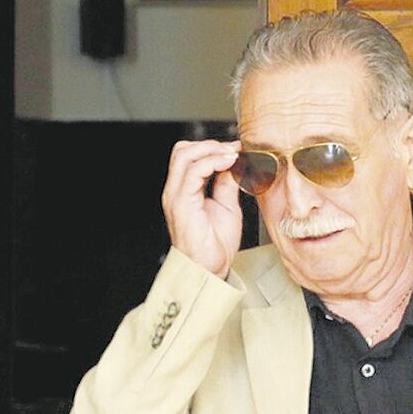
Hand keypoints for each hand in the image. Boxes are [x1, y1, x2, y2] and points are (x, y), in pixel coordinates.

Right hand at [161, 140, 242, 278]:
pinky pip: (192, 173)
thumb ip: (227, 184)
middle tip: (233, 149)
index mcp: (184, 190)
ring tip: (232, 155)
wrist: (210, 269)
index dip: (213, 147)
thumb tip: (234, 164)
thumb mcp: (227, 206)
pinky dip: (212, 162)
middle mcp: (175, 190)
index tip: (237, 148)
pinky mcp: (181, 204)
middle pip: (182, 150)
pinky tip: (228, 164)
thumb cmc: (215, 244)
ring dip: (212, 150)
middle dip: (210, 144)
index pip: (190, 156)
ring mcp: (175, 196)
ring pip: (184, 155)